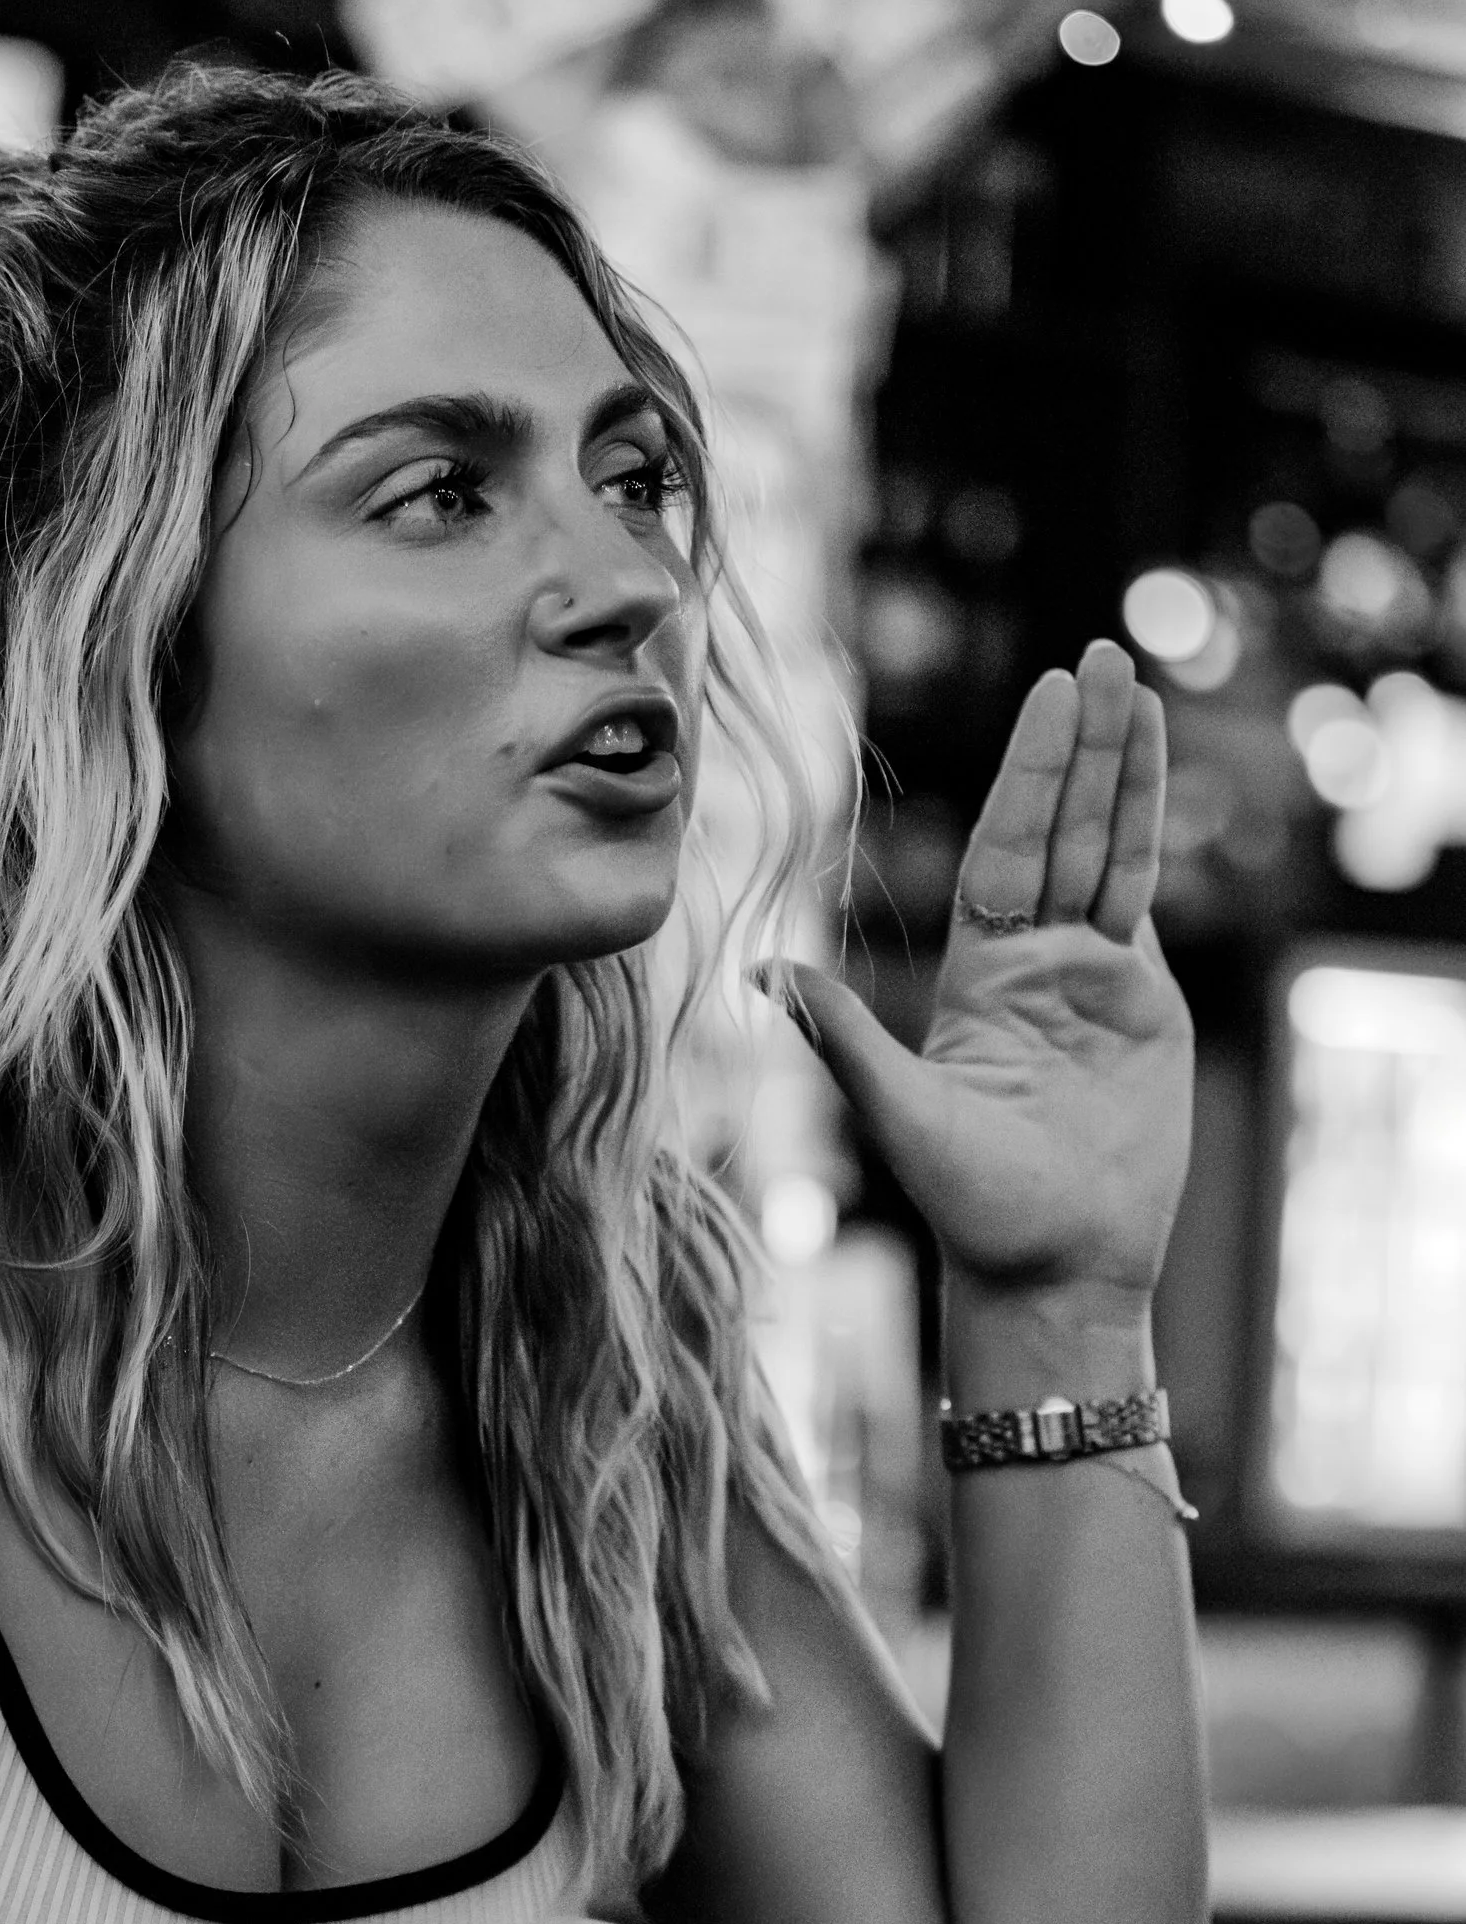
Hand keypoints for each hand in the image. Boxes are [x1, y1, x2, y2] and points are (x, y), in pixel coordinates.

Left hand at [779, 639, 1193, 1302]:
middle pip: (1063, 828)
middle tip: (1100, 657)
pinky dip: (1156, 831)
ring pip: (1112, 850)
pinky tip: (1158, 770)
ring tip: (1137, 686)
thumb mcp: (900, 1113)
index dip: (1031, 770)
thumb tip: (765, 976)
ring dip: (1125, 771)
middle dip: (1082, 745)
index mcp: (979, 972)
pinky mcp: (1146, 1004)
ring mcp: (1095, 977)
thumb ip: (844, 1037)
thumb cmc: (972, 1206)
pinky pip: (1148, 897)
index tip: (1049, 693)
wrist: (1053, 1267)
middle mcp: (1036, 960)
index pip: (1007, 845)